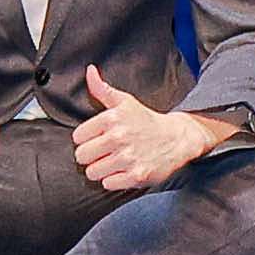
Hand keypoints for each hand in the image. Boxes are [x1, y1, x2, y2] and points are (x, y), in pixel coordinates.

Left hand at [69, 64, 217, 193]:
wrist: (176, 138)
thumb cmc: (146, 120)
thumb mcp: (125, 102)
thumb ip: (103, 89)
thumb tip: (89, 71)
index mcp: (112, 118)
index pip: (78, 137)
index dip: (86, 139)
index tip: (97, 138)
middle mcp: (119, 137)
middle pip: (82, 156)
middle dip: (90, 156)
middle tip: (103, 152)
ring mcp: (128, 157)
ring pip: (92, 172)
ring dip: (100, 170)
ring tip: (112, 162)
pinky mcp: (136, 176)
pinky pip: (108, 184)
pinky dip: (113, 180)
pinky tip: (122, 171)